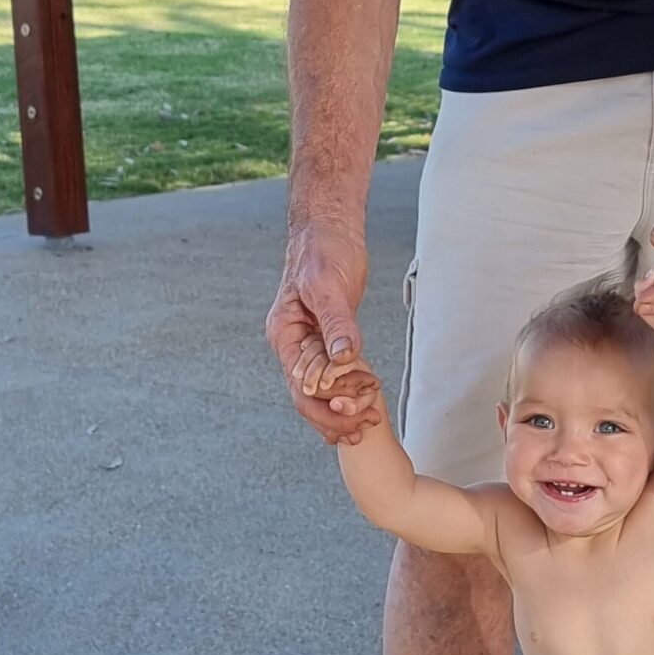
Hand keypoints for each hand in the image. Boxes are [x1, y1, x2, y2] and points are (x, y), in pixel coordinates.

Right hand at [267, 221, 377, 445]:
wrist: (331, 229)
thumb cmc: (322, 250)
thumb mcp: (328, 286)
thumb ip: (336, 322)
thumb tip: (344, 357)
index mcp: (285, 334)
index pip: (300, 385)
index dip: (326, 406)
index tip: (354, 415)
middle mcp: (294, 343)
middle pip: (308, 395)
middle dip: (335, 414)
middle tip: (366, 425)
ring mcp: (310, 342)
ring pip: (321, 388)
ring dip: (343, 407)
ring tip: (369, 422)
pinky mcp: (329, 336)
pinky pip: (334, 373)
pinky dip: (348, 390)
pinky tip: (363, 405)